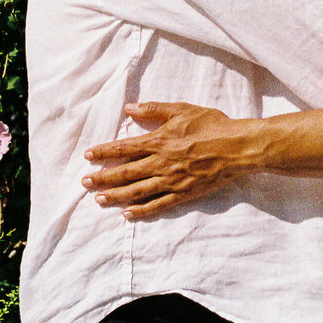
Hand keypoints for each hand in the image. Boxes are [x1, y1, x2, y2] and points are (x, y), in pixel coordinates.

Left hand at [83, 101, 256, 218]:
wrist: (237, 148)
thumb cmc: (212, 125)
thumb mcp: (182, 110)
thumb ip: (154, 110)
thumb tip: (129, 108)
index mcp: (159, 141)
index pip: (124, 148)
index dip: (104, 151)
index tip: (88, 155)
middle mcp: (160, 163)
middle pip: (125, 172)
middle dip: (102, 177)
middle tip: (85, 183)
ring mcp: (171, 181)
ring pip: (137, 191)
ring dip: (116, 196)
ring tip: (99, 200)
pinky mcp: (183, 194)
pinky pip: (158, 204)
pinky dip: (141, 210)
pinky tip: (128, 214)